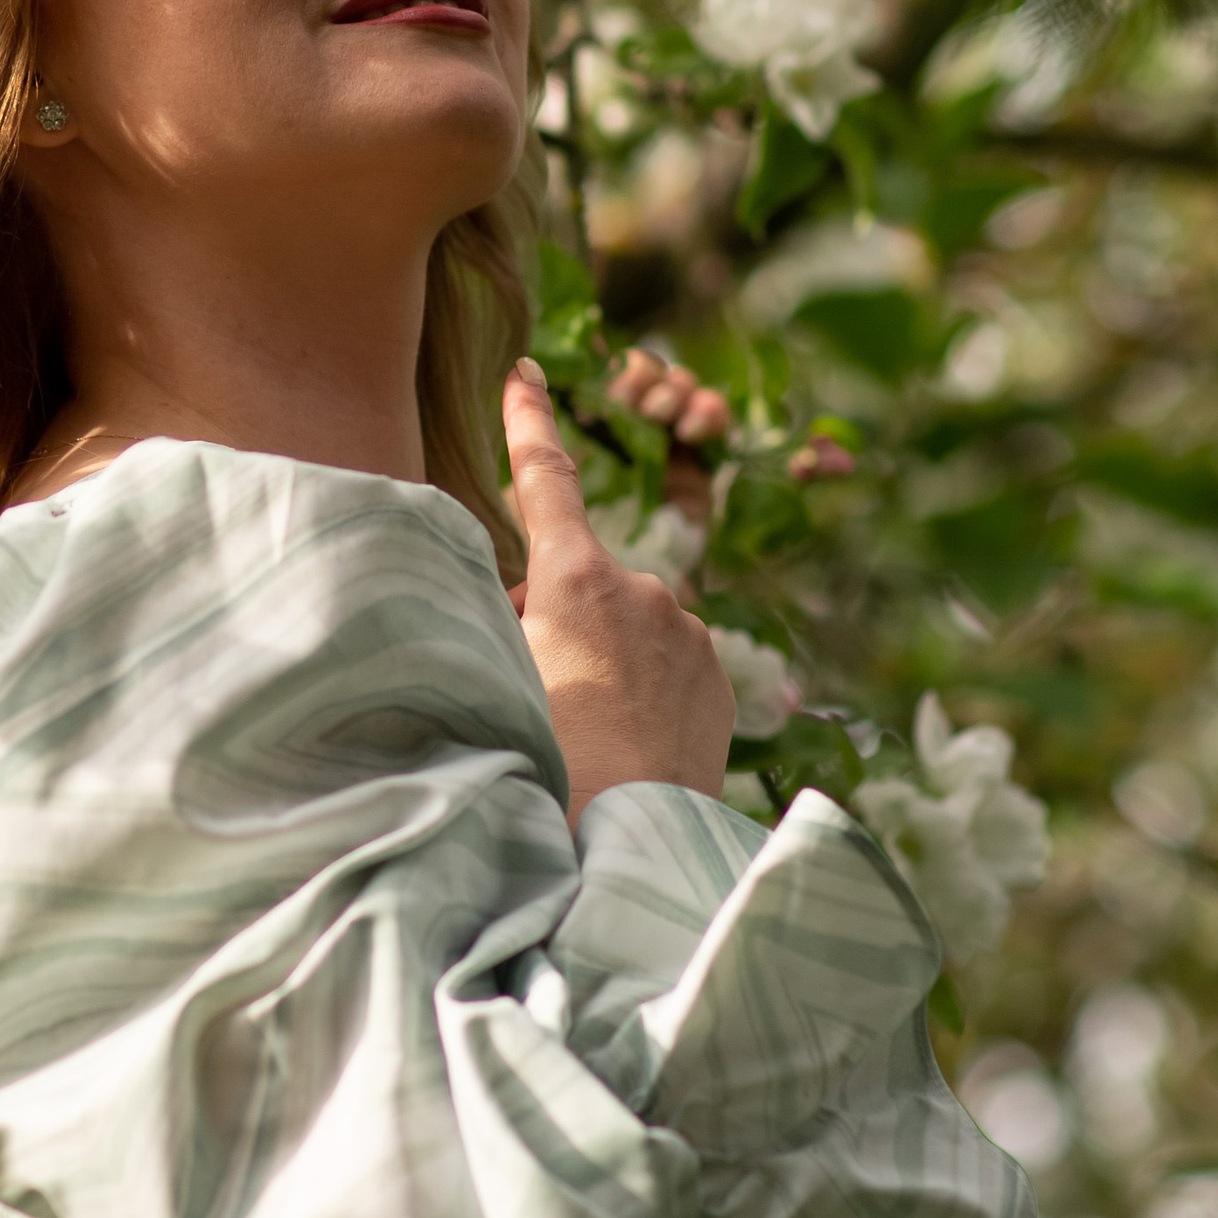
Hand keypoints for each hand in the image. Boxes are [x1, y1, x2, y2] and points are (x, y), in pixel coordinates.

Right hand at [504, 358, 734, 821]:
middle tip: (530, 687)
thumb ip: (502, 620)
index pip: (545, 479)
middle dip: (551, 614)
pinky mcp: (719, 675)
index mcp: (578, 580)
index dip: (528, 421)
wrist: (632, 846)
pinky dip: (639, 685)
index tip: (525, 370)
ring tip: (581, 731)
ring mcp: (691, 633)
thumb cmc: (548, 764)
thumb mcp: (499, 677)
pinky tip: (624, 741)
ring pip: (625, 624)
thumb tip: (522, 603)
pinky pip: (665, 660)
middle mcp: (645, 591)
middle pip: (577, 580)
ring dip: (598, 655)